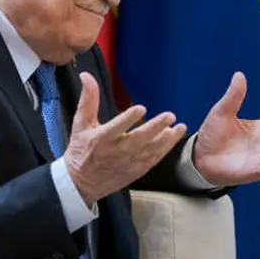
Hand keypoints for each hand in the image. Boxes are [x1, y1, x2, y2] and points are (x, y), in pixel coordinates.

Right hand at [65, 73, 189, 205]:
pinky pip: (154, 159)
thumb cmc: (81, 150)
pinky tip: (174, 136)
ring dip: (166, 139)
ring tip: (179, 127)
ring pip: (150, 150)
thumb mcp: (80, 124)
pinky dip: (165, 149)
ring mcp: (128, 162)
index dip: (128, 118)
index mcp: (102, 139)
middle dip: (155, 127)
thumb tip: (86, 76)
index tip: (140, 108)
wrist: (82, 183)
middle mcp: (117, 151)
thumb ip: (88, 99)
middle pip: (139, 139)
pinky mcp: (137, 170)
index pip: (116, 127)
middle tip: (170, 115)